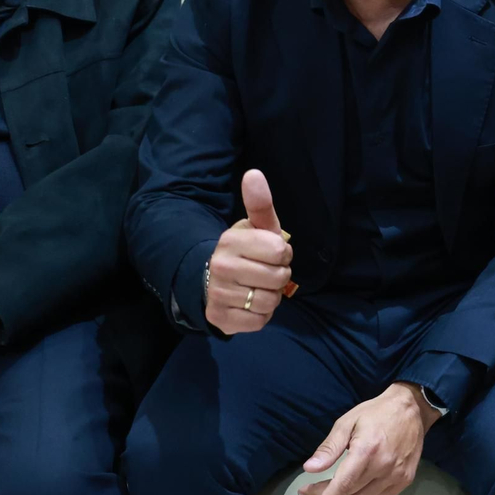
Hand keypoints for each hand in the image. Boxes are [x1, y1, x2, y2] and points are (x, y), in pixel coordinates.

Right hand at [204, 169, 292, 334]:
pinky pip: (259, 321)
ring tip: (258, 287)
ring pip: (270, 301)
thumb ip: (259, 203)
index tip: (272, 253)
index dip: (283, 254)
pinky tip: (250, 304)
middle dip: (279, 276)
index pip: (280, 251)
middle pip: (278, 278)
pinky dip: (261, 315)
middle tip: (266, 272)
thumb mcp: (256, 227)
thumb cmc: (246, 250)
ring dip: (271, 297)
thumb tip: (253, 173)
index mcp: (231, 241)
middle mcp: (221, 267)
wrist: (212, 281)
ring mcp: (218, 294)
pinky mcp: (220, 318)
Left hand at [298, 382, 437, 494]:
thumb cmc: (375, 413)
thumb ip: (329, 447)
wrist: (411, 409)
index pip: (342, 485)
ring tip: (335, 486)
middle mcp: (383, 467)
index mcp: (366, 451)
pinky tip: (358, 485)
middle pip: (350, 493)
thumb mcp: (347, 422)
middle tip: (312, 489)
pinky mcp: (406, 479)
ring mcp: (397, 475)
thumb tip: (310, 468)